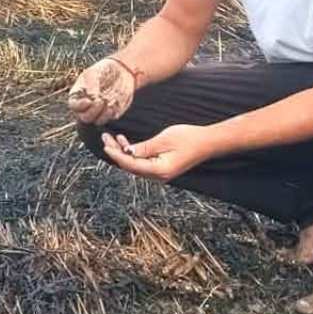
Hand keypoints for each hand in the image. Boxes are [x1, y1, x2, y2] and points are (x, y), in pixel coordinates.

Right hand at [68, 57, 136, 124]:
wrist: (120, 70)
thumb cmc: (103, 70)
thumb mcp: (93, 73)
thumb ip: (90, 85)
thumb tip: (91, 98)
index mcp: (79, 96)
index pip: (74, 106)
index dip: (79, 106)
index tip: (88, 100)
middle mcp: (87, 106)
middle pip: (85, 118)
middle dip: (92, 112)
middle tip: (100, 101)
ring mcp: (99, 111)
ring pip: (97, 121)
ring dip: (103, 114)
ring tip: (109, 101)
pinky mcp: (112, 113)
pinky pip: (111, 117)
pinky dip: (113, 112)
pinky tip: (115, 101)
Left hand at [100, 125, 214, 181]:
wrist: (208, 142)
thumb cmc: (189, 138)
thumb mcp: (164, 140)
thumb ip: (144, 148)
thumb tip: (126, 152)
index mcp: (160, 170)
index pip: (131, 165)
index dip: (116, 155)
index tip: (106, 145)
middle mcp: (158, 175)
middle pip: (130, 166)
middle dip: (116, 152)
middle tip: (104, 138)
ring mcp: (160, 172)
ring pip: (134, 164)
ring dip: (122, 152)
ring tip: (111, 137)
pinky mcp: (161, 167)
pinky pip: (141, 162)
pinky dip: (132, 152)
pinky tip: (124, 142)